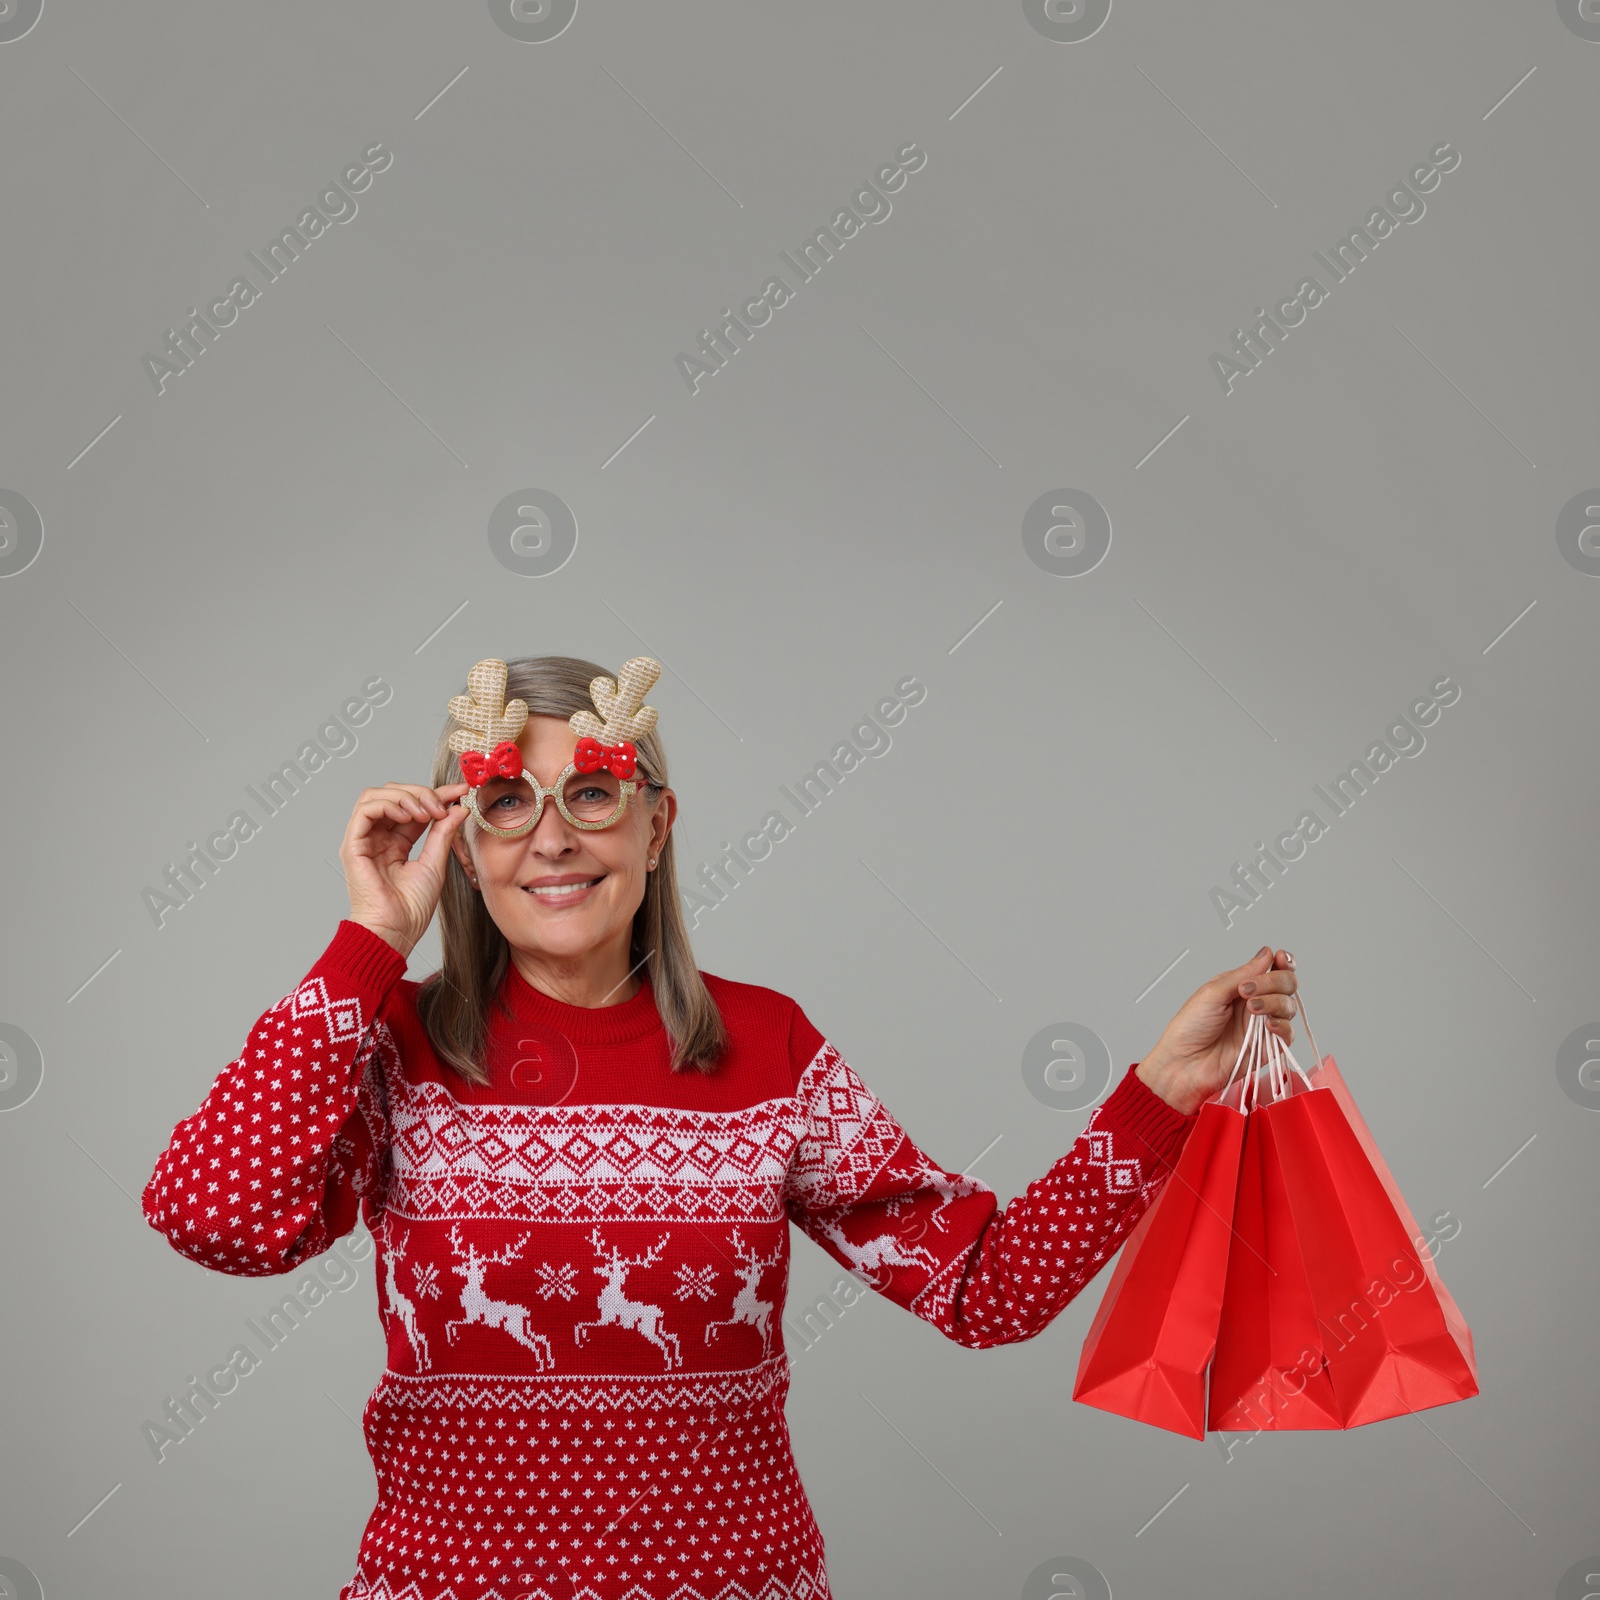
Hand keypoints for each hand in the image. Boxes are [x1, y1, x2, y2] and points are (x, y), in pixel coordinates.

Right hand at [340, 782, 471, 957]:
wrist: (396, 930)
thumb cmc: (411, 908)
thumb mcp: (435, 863)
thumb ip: (443, 833)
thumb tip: (458, 807)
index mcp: (396, 842)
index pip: (414, 806)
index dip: (437, 794)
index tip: (461, 792)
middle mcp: (378, 838)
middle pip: (393, 794)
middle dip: (422, 793)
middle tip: (443, 805)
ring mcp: (364, 840)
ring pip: (376, 796)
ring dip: (405, 796)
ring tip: (426, 812)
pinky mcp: (353, 845)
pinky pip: (365, 810)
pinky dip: (388, 804)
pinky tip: (408, 816)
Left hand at [1135, 946, 1298, 1114]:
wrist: (1184, 1064)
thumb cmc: (1189, 1029)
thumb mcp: (1212, 993)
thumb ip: (1243, 975)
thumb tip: (1267, 954)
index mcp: (1240, 986)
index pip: (1272, 968)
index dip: (1283, 961)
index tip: (1282, 958)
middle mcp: (1255, 1003)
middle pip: (1286, 984)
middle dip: (1275, 981)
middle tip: (1250, 992)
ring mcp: (1263, 1025)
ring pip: (1289, 1005)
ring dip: (1275, 1002)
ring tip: (1253, 1009)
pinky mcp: (1269, 1047)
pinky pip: (1289, 1033)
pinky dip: (1283, 1026)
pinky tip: (1268, 1025)